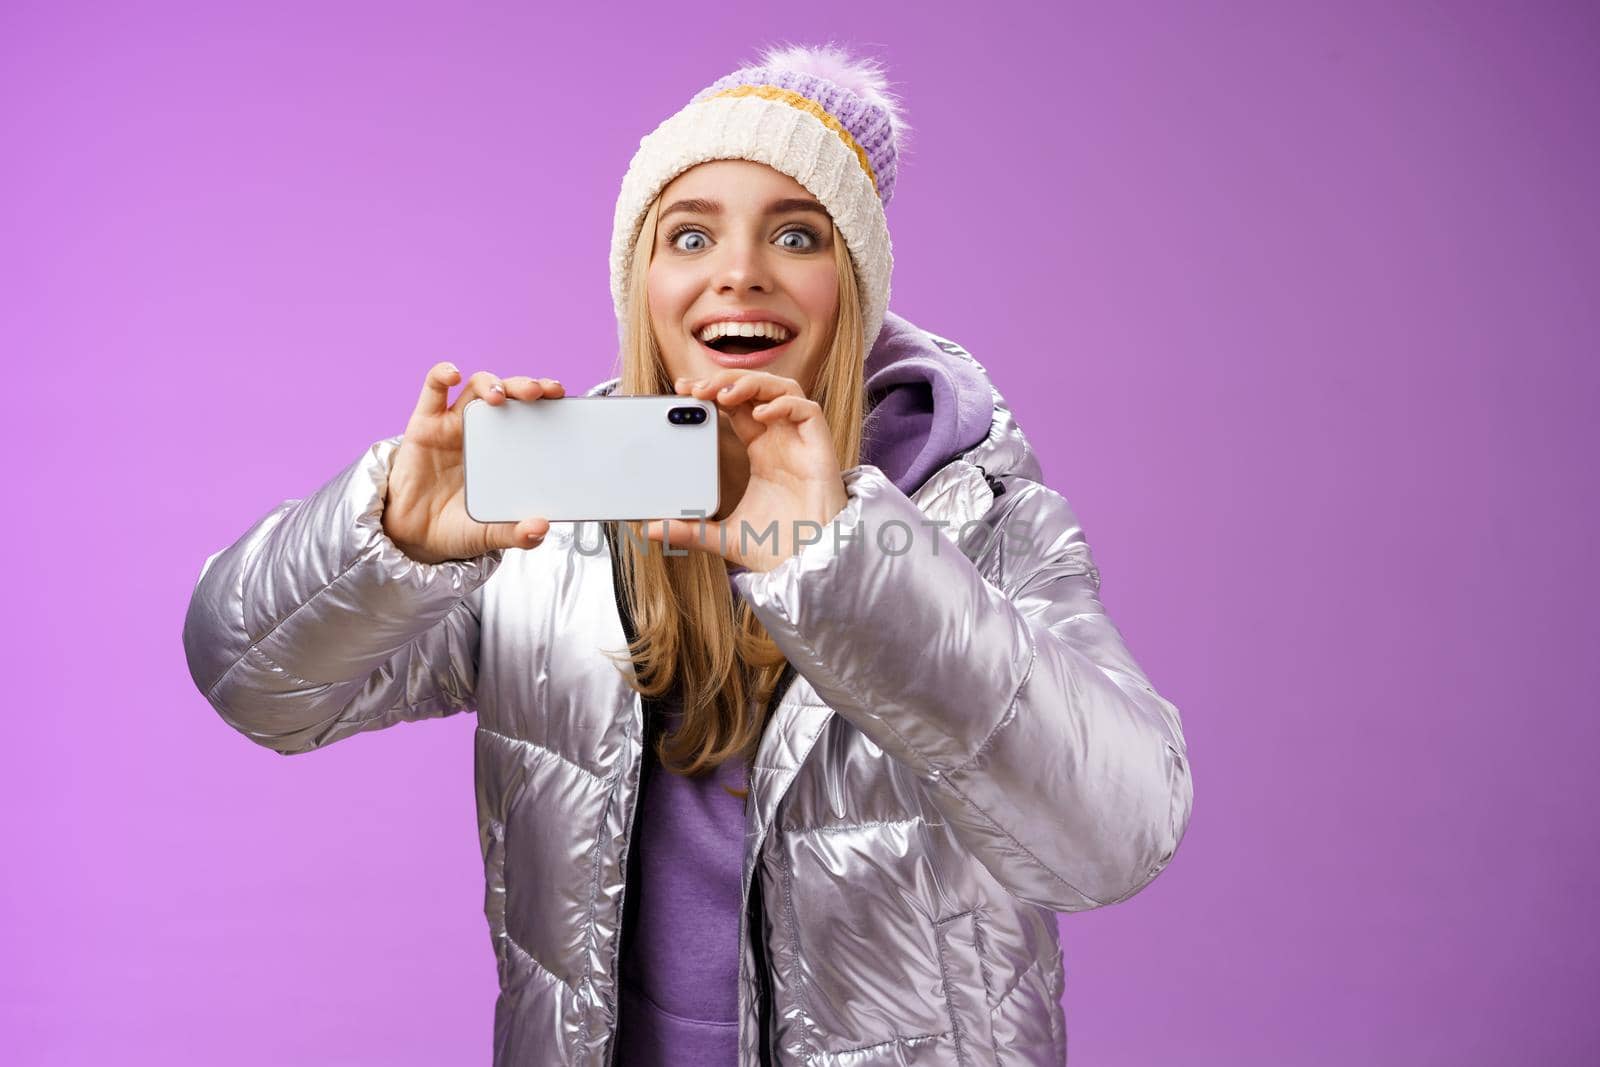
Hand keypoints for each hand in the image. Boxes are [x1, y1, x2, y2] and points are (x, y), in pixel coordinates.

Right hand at [381, 363, 564, 563]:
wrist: (415, 538)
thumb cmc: (458, 527)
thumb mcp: (491, 534)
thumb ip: (516, 533)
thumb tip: (541, 528)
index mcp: (508, 449)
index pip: (533, 413)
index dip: (548, 400)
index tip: (562, 397)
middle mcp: (485, 430)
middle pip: (508, 393)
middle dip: (525, 386)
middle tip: (538, 393)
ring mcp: (454, 424)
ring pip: (476, 387)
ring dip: (491, 383)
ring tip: (499, 396)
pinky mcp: (424, 425)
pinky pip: (432, 390)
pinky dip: (442, 375)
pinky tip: (453, 375)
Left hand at [642, 370, 848, 572]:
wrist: (808, 567)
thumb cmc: (776, 549)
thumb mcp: (721, 536)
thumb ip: (687, 529)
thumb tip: (648, 529)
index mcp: (761, 452)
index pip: (736, 406)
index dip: (712, 391)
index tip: (683, 390)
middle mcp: (781, 441)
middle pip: (756, 389)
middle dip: (725, 381)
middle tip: (693, 388)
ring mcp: (801, 443)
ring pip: (782, 388)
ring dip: (752, 383)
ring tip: (723, 395)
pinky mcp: (820, 449)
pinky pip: (807, 410)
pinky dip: (784, 404)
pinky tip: (760, 416)